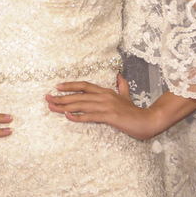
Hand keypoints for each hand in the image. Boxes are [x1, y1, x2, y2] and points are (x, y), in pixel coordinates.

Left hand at [45, 74, 159, 139]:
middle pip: (79, 96)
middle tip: (47, 99)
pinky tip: (68, 116)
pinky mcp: (110, 116)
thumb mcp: (126, 96)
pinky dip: (78, 116)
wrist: (149, 121)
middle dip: (61, 97)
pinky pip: (91, 116)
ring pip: (81, 105)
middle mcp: (104, 96)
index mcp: (106, 92)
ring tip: (52, 107)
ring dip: (65, 106)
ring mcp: (107, 106)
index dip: (70, 85)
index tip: (57, 87)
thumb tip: (119, 75)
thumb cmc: (135, 111)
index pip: (84, 86)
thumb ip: (121, 86)